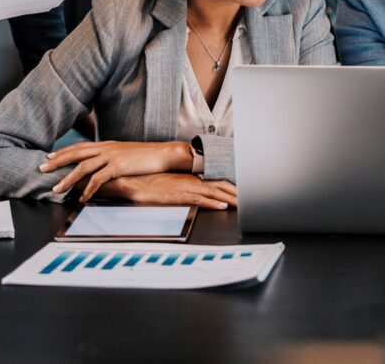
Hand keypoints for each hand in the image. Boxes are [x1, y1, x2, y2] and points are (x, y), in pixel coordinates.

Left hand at [40, 140, 192, 201]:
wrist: (163, 154)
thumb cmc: (147, 156)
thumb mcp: (125, 154)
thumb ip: (111, 158)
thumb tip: (101, 166)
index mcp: (107, 144)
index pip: (80, 146)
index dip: (63, 151)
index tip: (49, 156)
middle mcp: (106, 148)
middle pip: (75, 153)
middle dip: (57, 161)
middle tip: (41, 168)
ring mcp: (111, 156)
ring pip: (82, 166)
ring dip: (67, 178)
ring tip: (57, 188)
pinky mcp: (118, 166)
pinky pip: (98, 179)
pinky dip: (88, 189)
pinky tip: (82, 197)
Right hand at [96, 173, 236, 209]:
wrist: (135, 183)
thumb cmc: (152, 184)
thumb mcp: (172, 183)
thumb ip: (186, 186)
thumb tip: (198, 192)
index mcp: (191, 178)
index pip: (216, 180)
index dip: (231, 186)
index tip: (242, 191)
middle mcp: (191, 181)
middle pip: (219, 185)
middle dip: (235, 192)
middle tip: (249, 199)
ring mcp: (185, 188)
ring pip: (213, 192)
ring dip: (228, 198)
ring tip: (241, 204)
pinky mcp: (178, 197)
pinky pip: (199, 200)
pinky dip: (212, 203)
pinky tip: (221, 206)